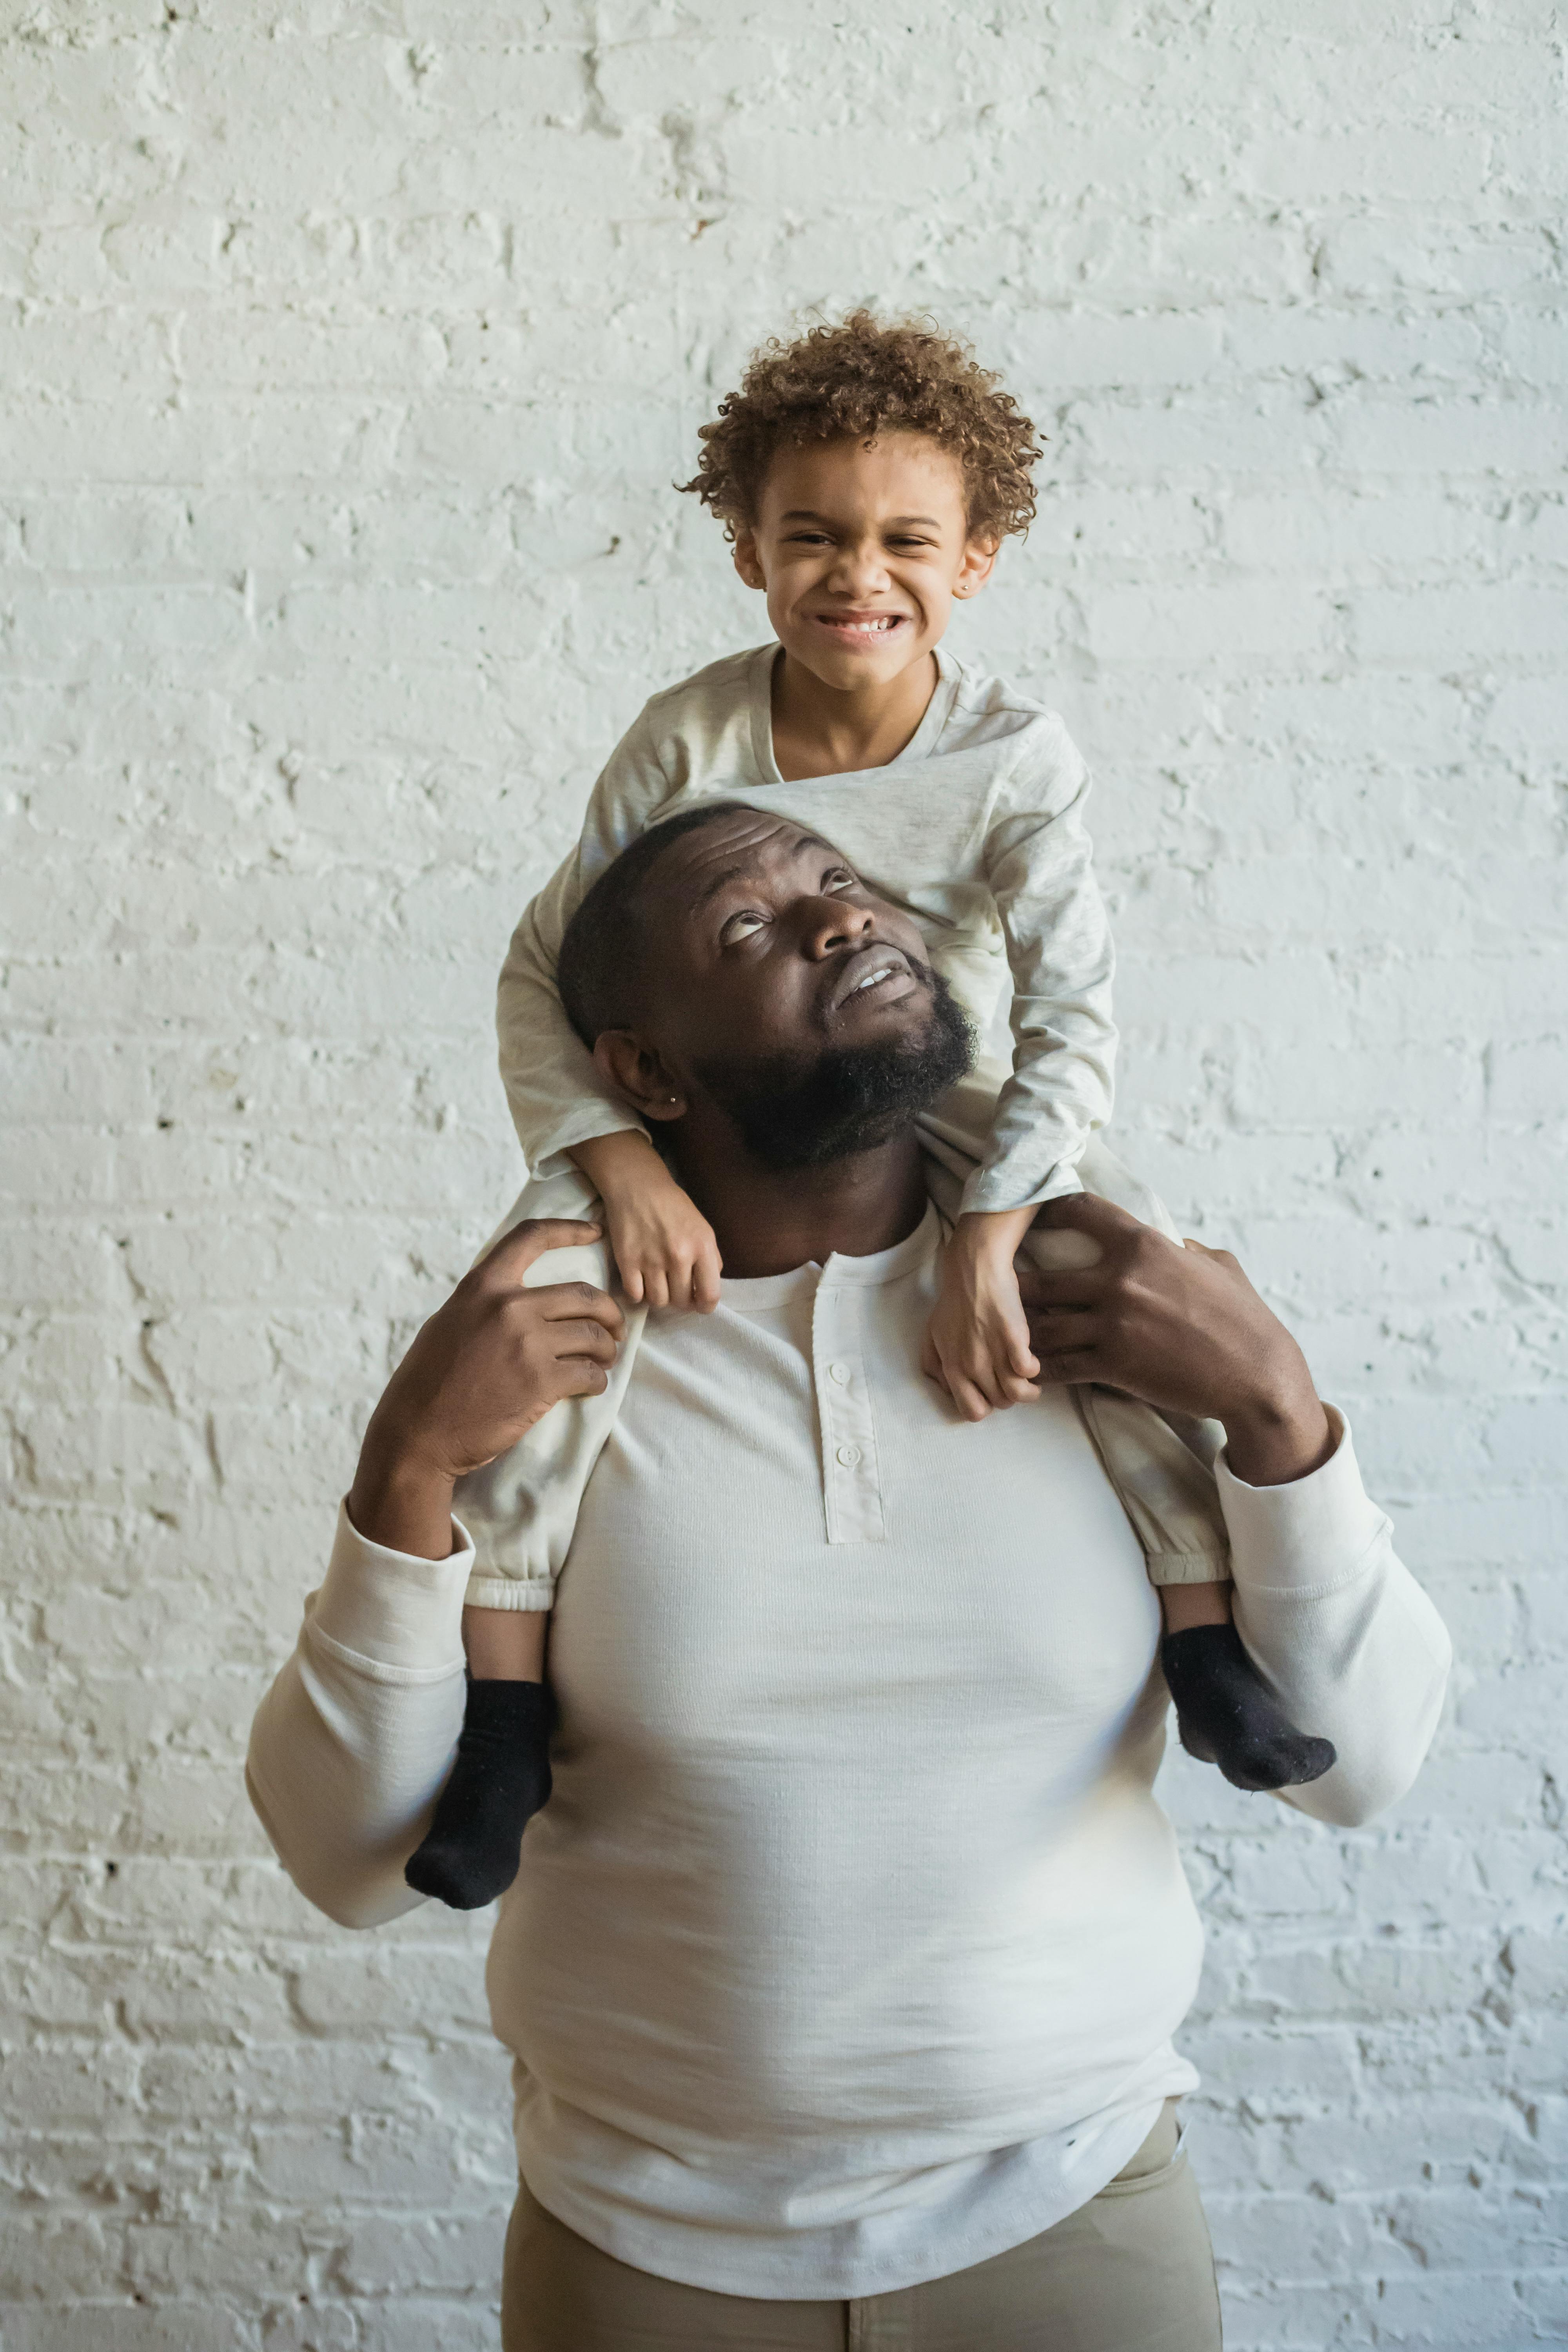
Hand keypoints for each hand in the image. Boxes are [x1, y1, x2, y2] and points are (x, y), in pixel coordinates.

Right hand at [349, 1219, 624, 1556]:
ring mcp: (527, 1344)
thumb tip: (517, 1297)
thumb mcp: (448, 1323)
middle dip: (609, 1312)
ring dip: (607, 1349)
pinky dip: (597, 1380)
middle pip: (584, 1294)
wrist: (418, 1434)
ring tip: (603, 1359)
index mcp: (482, 1287)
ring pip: (593, 1335)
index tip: (595, 1231)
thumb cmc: (427, 1383)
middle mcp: (508, 1307)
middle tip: (614, 1328)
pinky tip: (590, 1386)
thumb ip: (484, 1305)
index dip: (569, 1230)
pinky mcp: (541, 1383)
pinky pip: (590, 1374)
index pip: (531, 1237)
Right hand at [573, 1129, 722, 1309]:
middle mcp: (679, 1256)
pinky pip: (635, 1296)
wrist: (637, 1186)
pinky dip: (638, 1294)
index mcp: (702, 1246)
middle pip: (681, 1301)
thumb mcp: (703, 1228)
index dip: (705, 1306)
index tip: (699, 1304)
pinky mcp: (627, 1261)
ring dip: (659, 1297)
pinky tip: (640, 1281)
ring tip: (657, 1282)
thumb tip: (707, 1290)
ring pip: (658, 1301)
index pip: (709, 1295)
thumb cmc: (674, 1206)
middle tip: (675, 1287)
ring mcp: (651, 1260)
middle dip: (680, 1299)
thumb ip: (710, 1259)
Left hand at [921, 1207, 1040, 1419]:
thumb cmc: (953, 1303)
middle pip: (1000, 1404)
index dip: (984, 1405)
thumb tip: (947, 1390)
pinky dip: (1032, 1369)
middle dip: (1007, 1395)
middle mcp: (971, 1365)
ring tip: (1028, 1375)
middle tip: (1010, 1378)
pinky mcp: (1014, 1338)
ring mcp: (993, 1353)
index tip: (989, 1392)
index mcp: (951, 1368)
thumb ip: (934, 1367)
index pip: (972, 1412)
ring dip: (1027, 1389)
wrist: (973, 1271)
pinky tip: (1030, 1358)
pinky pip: (1029, 1371)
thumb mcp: (932, 1337)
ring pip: (1017, 1394)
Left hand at [1018, 1196, 1333, 1485]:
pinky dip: (1039, 1368)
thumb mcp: (1217, 1265)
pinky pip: (1058, 1365)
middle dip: (1015, 1285)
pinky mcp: (1111, 1366)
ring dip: (1021, 1331)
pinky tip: (1026, 1369)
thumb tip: (1173, 1240)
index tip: (1033, 1216)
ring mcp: (1113, 1324)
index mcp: (1144, 1246)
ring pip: (1042, 1325)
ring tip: (1001, 1334)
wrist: (1256, 1375)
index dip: (1051, 1210)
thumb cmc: (1242, 1317)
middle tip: (996, 1289)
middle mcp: (1120, 1280)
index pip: (1081, 1212)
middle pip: (1043, 1277)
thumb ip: (1184, 1249)